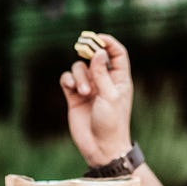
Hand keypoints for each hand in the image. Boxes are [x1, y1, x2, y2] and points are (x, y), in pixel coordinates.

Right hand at [59, 33, 133, 166]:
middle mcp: (104, 81)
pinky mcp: (74, 97)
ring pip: (79, 68)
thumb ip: (102, 73)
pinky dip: (68, 80)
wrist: (100, 147)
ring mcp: (89, 88)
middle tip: (82, 48)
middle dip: (88, 53)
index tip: (98, 38)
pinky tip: (72, 89)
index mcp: (119, 79)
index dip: (109, 43)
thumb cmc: (112, 123)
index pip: (117, 54)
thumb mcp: (110, 96)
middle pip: (94, 57)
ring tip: (84, 92)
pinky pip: (67, 79)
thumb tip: (99, 52)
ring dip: (79, 76)